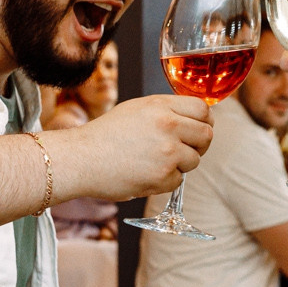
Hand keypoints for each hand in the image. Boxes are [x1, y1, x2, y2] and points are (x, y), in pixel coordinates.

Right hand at [58, 94, 213, 200]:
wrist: (81, 159)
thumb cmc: (105, 135)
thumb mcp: (137, 109)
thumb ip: (167, 111)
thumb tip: (195, 117)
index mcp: (161, 106)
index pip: (203, 109)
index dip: (204, 121)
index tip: (198, 128)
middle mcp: (168, 126)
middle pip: (206, 135)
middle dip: (198, 144)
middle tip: (182, 149)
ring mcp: (167, 152)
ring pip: (195, 160)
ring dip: (180, 164)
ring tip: (154, 161)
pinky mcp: (163, 176)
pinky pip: (179, 180)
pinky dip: (166, 181)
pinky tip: (145, 173)